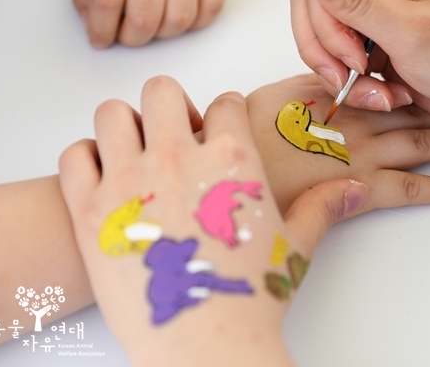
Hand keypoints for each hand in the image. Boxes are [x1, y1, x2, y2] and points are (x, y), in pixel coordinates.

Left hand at [59, 77, 352, 366]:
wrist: (205, 349)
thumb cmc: (250, 299)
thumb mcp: (294, 246)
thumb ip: (323, 207)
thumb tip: (355, 188)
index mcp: (231, 158)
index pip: (224, 101)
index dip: (222, 113)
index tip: (217, 130)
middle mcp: (180, 156)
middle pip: (162, 89)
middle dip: (168, 106)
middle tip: (172, 137)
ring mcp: (131, 180)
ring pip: (113, 112)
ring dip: (122, 127)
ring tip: (134, 154)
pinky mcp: (91, 210)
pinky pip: (74, 154)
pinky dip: (84, 159)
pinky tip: (102, 180)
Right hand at [246, 73, 429, 213]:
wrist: (241, 176)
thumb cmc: (250, 135)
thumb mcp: (282, 92)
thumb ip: (314, 78)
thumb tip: (335, 68)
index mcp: (343, 86)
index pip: (383, 70)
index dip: (408, 68)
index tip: (427, 67)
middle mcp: (359, 114)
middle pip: (408, 104)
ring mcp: (366, 150)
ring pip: (419, 141)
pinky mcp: (366, 186)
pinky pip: (409, 188)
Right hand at [290, 0, 429, 124]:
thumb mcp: (413, 32)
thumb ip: (358, 2)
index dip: (327, 25)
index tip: (354, 60)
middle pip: (313, 7)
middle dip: (329, 52)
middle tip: (356, 81)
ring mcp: (373, 9)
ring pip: (320, 36)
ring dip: (342, 74)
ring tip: (380, 95)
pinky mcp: (372, 38)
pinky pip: (337, 58)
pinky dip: (354, 84)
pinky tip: (386, 94)